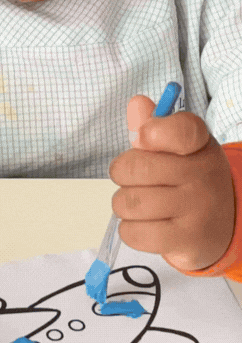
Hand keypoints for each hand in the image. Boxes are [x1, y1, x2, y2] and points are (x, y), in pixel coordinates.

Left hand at [109, 95, 235, 271]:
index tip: (142, 139)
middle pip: (136, 168)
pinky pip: (135, 233)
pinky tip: (143, 224)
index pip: (181, 130)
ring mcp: (199, 209)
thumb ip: (153, 125)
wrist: (221, 223)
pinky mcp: (189, 240)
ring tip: (137, 203)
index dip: (154, 131)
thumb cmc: (186, 178)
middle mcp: (203, 174)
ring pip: (130, 202)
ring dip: (122, 204)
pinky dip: (129, 230)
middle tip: (130, 179)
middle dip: (121, 173)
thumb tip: (137, 103)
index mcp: (199, 144)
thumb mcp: (175, 148)